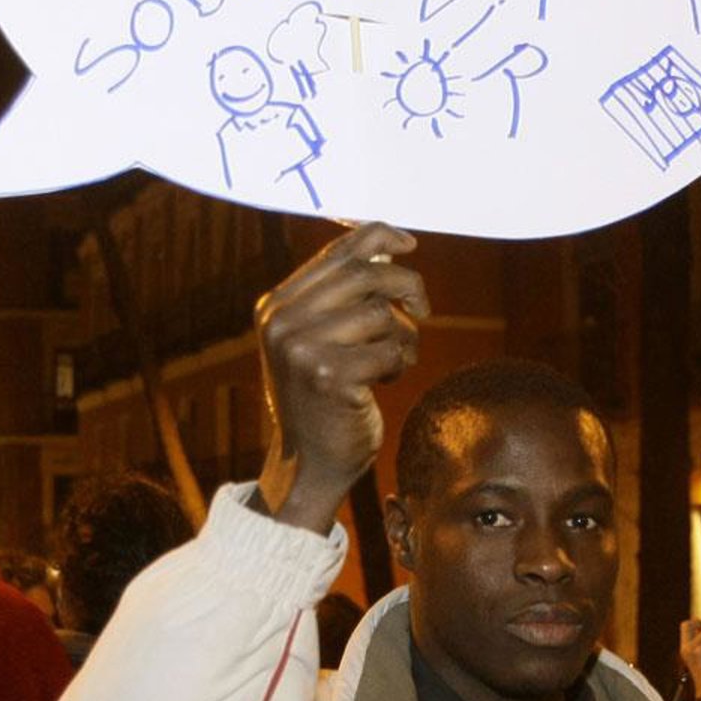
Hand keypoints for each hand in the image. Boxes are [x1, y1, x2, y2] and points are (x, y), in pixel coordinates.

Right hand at [254, 222, 429, 531]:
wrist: (310, 463)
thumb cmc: (324, 397)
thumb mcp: (318, 338)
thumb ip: (341, 294)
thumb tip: (389, 244)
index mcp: (276, 305)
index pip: (336, 252)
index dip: (379, 237)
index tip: (410, 244)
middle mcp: (282, 322)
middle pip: (365, 274)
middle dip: (406, 285)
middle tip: (424, 308)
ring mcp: (302, 349)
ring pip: (381, 313)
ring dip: (403, 336)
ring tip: (393, 361)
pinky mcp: (330, 376)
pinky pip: (391, 347)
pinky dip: (401, 362)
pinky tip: (386, 380)